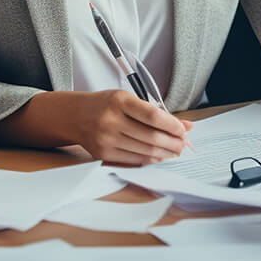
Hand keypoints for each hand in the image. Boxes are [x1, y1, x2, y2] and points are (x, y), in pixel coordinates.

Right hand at [72, 90, 192, 164]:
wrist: (75, 116)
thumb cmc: (105, 105)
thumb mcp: (128, 100)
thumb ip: (155, 112)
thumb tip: (185, 125)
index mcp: (119, 101)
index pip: (152, 115)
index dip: (172, 125)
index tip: (183, 130)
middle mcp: (111, 120)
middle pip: (151, 137)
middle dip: (173, 143)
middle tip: (183, 144)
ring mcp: (106, 139)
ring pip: (145, 151)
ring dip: (165, 153)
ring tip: (174, 151)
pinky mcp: (104, 154)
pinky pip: (134, 160)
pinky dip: (150, 159)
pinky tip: (158, 156)